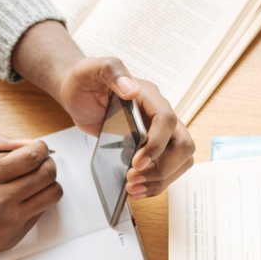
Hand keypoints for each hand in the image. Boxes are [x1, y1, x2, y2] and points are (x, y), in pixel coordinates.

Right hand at [0, 135, 61, 259]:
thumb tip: (25, 143)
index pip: (30, 156)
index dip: (41, 148)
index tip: (39, 147)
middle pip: (46, 173)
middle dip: (48, 163)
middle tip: (41, 162)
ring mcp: (9, 219)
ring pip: (52, 194)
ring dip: (50, 182)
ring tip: (38, 179)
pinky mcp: (14, 235)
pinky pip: (42, 212)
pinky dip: (40, 201)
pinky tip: (25, 197)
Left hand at [57, 58, 193, 198]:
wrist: (77, 92)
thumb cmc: (84, 79)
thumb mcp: (93, 69)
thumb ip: (113, 72)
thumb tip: (132, 89)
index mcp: (150, 96)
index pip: (168, 120)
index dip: (157, 144)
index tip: (136, 162)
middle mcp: (160, 116)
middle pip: (183, 145)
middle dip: (163, 168)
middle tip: (133, 179)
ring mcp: (158, 134)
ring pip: (180, 162)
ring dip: (160, 180)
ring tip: (132, 189)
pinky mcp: (150, 149)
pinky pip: (165, 171)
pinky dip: (153, 185)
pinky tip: (133, 190)